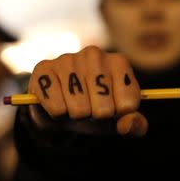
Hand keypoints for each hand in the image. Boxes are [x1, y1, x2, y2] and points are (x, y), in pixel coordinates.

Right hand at [27, 46, 147, 136]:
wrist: (61, 106)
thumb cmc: (97, 109)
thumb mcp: (120, 119)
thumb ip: (135, 125)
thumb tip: (126, 126)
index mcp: (119, 62)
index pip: (128, 105)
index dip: (119, 116)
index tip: (113, 108)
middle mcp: (95, 54)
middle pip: (104, 109)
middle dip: (96, 117)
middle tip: (90, 108)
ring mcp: (68, 58)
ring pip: (79, 110)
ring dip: (76, 116)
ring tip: (74, 105)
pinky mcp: (44, 69)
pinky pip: (56, 107)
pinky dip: (58, 114)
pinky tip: (59, 102)